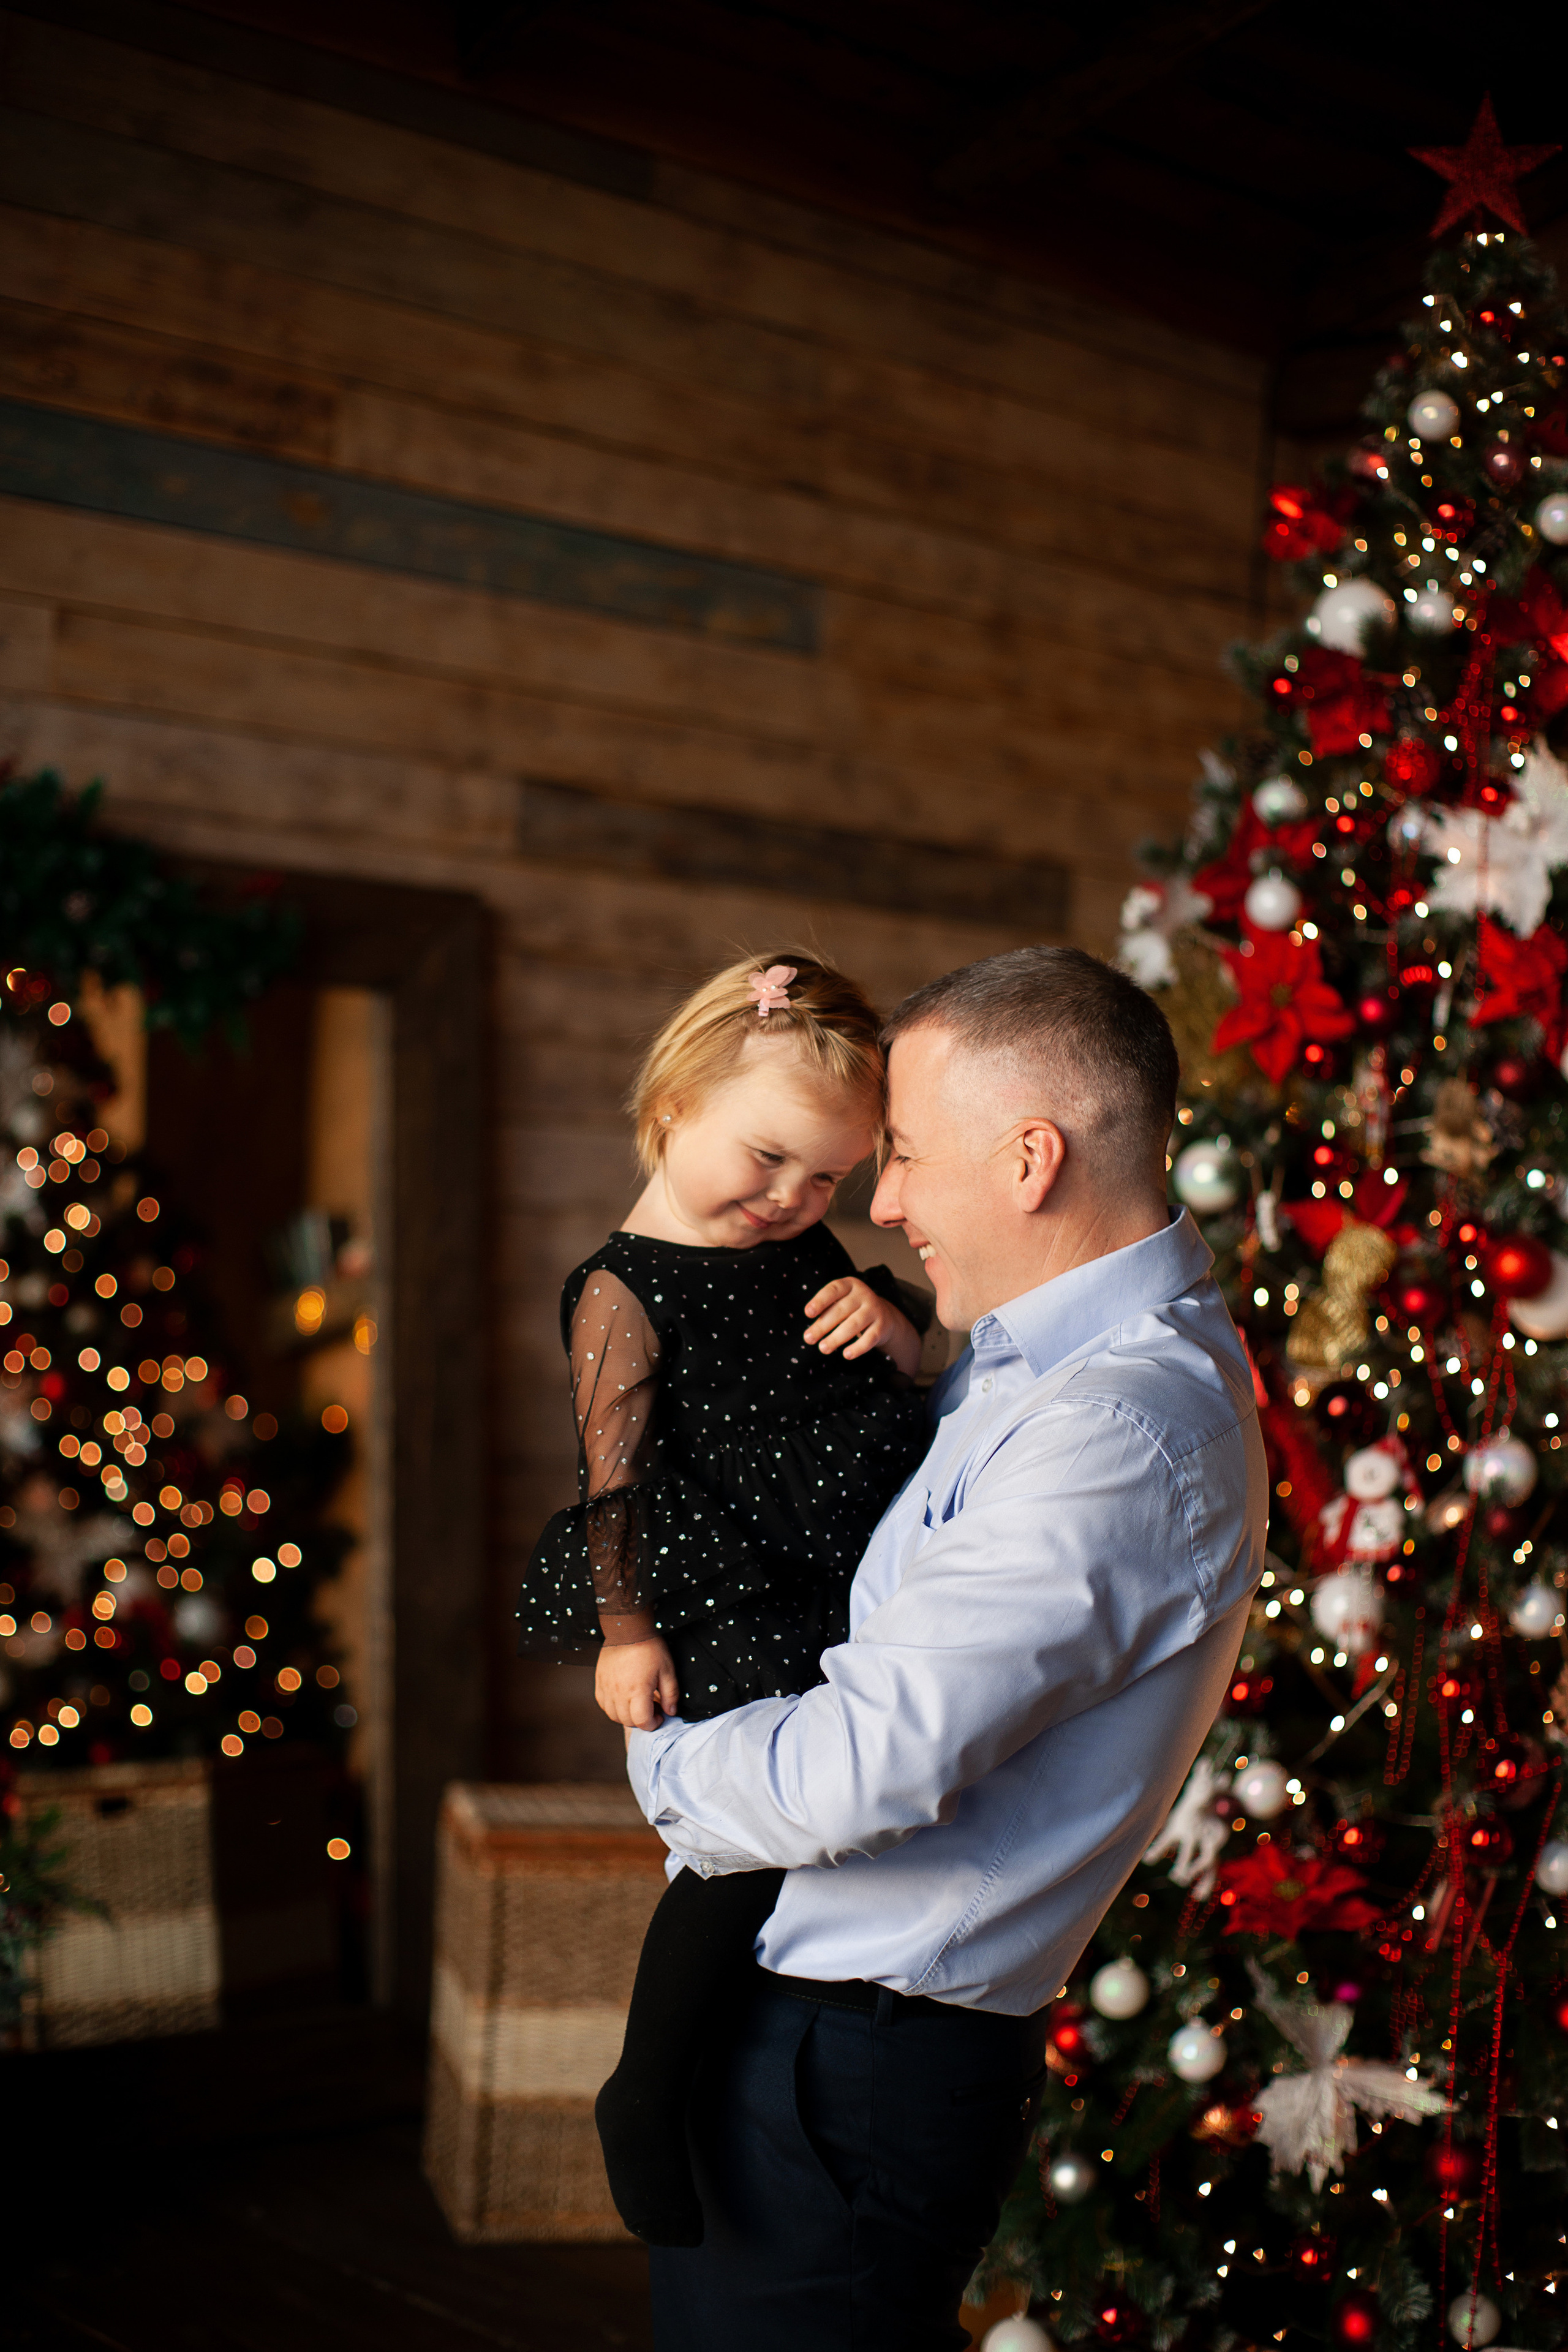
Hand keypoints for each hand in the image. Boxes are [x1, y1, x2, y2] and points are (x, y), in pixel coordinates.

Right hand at [595, 1634, 679, 1729]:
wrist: (628, 1629)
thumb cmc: (650, 1648)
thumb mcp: (668, 1670)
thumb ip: (671, 1694)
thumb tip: (671, 1711)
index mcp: (638, 1690)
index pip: (642, 1721)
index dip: (653, 1724)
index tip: (660, 1716)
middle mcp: (619, 1692)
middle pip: (627, 1721)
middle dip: (642, 1721)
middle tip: (652, 1710)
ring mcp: (607, 1687)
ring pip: (613, 1715)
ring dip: (627, 1717)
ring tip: (638, 1705)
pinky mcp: (600, 1681)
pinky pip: (603, 1704)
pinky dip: (613, 1708)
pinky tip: (623, 1700)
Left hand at [804, 1277, 921, 1375]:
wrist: (883, 1316)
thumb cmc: (852, 1309)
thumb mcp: (840, 1303)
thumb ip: (826, 1312)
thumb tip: (810, 1333)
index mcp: (849, 1285)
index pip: (833, 1290)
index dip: (820, 1301)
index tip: (808, 1313)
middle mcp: (863, 1295)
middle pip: (841, 1310)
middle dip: (822, 1326)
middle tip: (808, 1339)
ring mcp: (874, 1310)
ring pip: (854, 1325)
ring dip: (836, 1338)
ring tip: (823, 1348)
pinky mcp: (882, 1326)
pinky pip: (869, 1338)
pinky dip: (858, 1348)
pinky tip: (846, 1355)